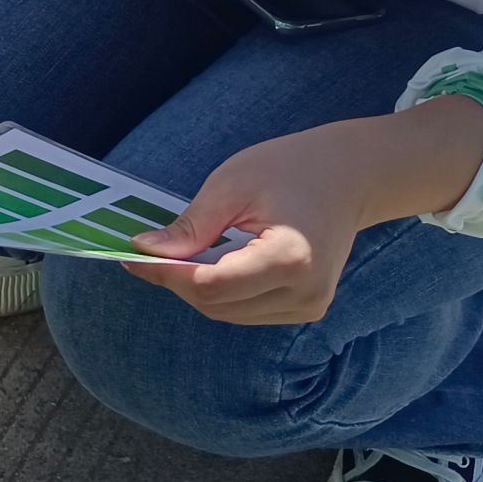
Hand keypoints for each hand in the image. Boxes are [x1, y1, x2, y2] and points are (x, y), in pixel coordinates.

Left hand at [119, 100, 482, 326]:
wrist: (350, 176)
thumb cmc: (291, 168)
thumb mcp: (232, 184)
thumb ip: (191, 226)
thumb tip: (146, 252)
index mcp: (290, 259)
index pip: (211, 285)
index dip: (166, 274)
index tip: (132, 255)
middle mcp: (305, 293)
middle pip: (215, 304)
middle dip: (176, 280)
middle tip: (146, 251)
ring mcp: (309, 306)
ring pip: (227, 313)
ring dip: (195, 287)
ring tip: (179, 252)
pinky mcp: (307, 308)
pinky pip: (245, 310)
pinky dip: (219, 291)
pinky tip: (212, 261)